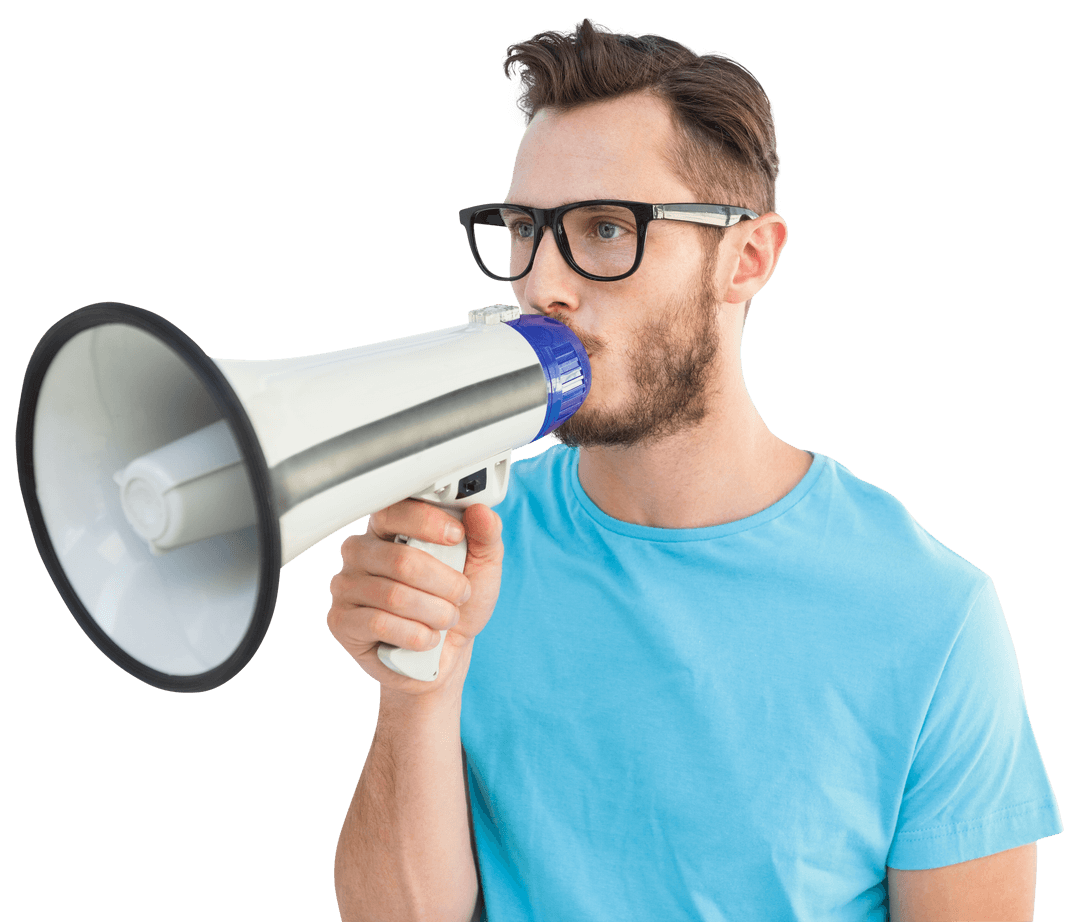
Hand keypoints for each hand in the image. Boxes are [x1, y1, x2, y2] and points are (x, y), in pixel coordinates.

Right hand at [326, 498, 503, 694]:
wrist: (447, 654)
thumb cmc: (456, 604)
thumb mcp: (481, 567)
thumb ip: (485, 536)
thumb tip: (481, 511)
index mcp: (387, 529)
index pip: (394, 510)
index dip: (427, 521)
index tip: (456, 536)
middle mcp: (360, 553)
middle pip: (401, 560)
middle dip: (445, 583)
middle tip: (461, 595)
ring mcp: (346, 587)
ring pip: (395, 596)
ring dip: (435, 613)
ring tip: (446, 619)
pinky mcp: (342, 622)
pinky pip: (380, 624)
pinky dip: (416, 636)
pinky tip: (426, 638)